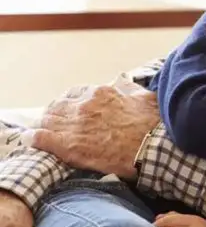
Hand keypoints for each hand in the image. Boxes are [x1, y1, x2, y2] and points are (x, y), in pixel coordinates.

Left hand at [24, 77, 159, 179]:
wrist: (153, 147)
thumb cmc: (152, 124)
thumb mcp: (143, 97)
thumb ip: (129, 87)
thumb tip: (123, 78)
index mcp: (101, 93)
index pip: (74, 93)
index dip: (70, 103)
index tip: (71, 110)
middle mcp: (84, 106)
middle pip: (56, 107)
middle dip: (54, 115)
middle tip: (56, 124)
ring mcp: (74, 125)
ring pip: (45, 120)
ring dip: (43, 126)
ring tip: (43, 133)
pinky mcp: (68, 145)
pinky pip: (39, 138)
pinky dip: (32, 138)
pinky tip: (31, 140)